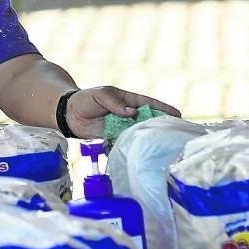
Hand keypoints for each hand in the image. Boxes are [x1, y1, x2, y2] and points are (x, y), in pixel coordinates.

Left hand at [66, 86, 181, 137]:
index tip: (178, 115)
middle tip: (179, 134)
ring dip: (152, 138)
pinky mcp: (116, 138)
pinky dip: (137, 147)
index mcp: (129, 100)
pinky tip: (147, 153)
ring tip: (168, 146)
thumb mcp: (101, 94)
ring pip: (142, 133)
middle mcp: (130, 114)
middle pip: (150, 120)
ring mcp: (124, 127)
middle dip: (163, 126)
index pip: (150, 104)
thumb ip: (115, 103)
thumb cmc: (86, 99)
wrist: (69, 114)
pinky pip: (129, 142)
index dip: (164, 109)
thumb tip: (132, 113)